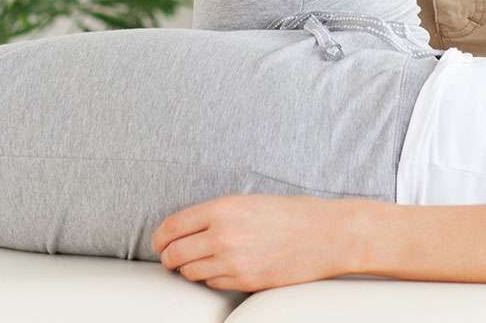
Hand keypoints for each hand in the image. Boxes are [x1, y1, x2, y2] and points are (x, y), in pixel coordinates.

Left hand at [150, 192, 354, 291]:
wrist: (326, 235)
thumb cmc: (291, 214)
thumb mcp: (248, 201)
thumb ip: (216, 214)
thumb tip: (186, 229)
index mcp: (222, 209)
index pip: (172, 226)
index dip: (159, 237)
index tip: (159, 242)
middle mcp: (223, 235)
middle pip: (174, 253)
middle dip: (168, 257)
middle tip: (171, 257)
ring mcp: (233, 262)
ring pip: (191, 272)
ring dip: (190, 268)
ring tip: (199, 262)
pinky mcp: (245, 281)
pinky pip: (212, 284)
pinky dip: (212, 278)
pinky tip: (223, 269)